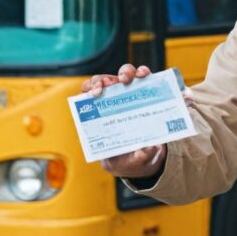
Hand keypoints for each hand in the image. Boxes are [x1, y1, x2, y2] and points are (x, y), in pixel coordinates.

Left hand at [80, 64, 163, 178]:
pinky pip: (144, 78)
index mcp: (101, 115)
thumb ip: (137, 157)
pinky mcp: (144, 92)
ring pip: (124, 75)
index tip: (96, 93)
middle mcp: (113, 101)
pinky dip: (145, 74)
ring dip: (127, 72)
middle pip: (104, 81)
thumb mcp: (129, 162)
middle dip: (105, 79)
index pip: (88, 95)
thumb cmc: (127, 159)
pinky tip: (147, 76)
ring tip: (132, 78)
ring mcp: (128, 94)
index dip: (90, 89)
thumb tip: (148, 148)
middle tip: (113, 84)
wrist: (144, 158)